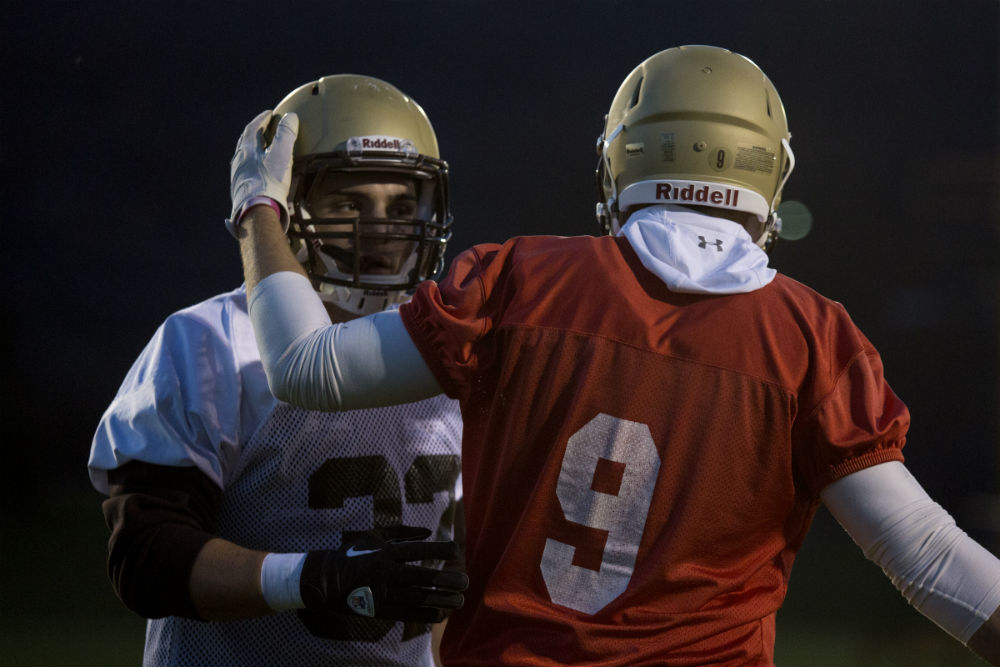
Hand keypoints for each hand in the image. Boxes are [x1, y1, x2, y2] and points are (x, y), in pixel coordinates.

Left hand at [226, 109, 297, 236]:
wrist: (256, 211)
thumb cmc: (269, 182)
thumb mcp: (281, 155)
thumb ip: (286, 135)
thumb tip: (290, 117)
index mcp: (247, 150)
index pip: (252, 128)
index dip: (261, 119)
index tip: (269, 114)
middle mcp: (238, 160)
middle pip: (244, 142)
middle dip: (254, 133)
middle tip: (264, 129)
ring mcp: (237, 176)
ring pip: (242, 157)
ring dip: (251, 150)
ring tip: (261, 149)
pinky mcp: (239, 189)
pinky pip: (244, 171)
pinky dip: (251, 165)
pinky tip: (256, 171)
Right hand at [299, 525, 467, 623]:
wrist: (325, 580)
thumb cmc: (353, 553)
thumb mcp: (373, 535)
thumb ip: (401, 532)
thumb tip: (428, 532)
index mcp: (385, 552)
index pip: (417, 551)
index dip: (438, 551)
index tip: (456, 551)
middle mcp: (386, 573)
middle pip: (421, 577)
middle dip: (446, 580)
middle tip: (466, 581)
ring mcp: (383, 593)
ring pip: (417, 598)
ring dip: (441, 599)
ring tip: (460, 600)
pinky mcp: (380, 610)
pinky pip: (407, 613)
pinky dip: (425, 614)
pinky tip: (442, 614)